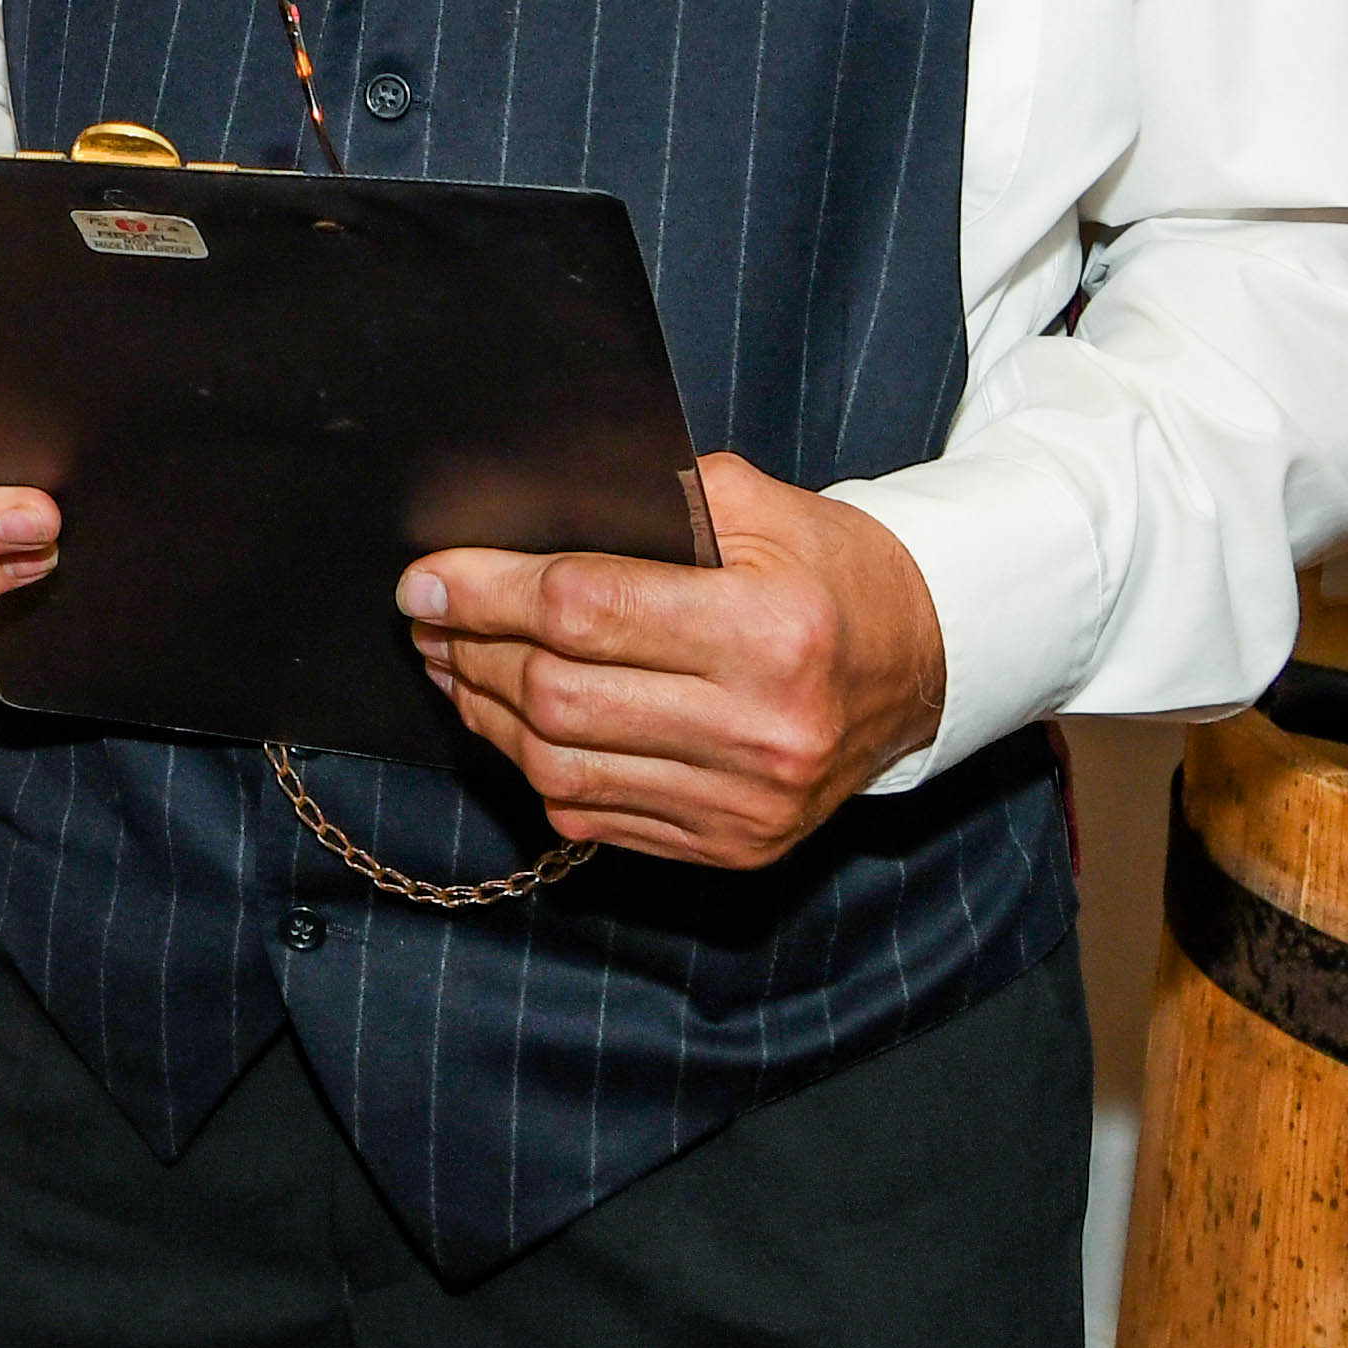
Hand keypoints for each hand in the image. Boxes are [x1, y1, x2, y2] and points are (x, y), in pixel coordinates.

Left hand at [399, 454, 947, 871]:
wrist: (921, 663)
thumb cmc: (831, 571)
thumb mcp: (760, 504)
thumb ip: (648, 501)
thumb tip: (512, 523)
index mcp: (771, 629)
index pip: (585, 609)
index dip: (486, 591)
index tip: (426, 579)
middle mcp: (762, 728)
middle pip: (559, 694)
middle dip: (471, 651)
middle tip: (430, 620)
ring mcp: (747, 802)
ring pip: (561, 766)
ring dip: (487, 713)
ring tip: (455, 666)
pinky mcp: (733, 847)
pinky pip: (595, 814)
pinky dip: (536, 767)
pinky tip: (515, 722)